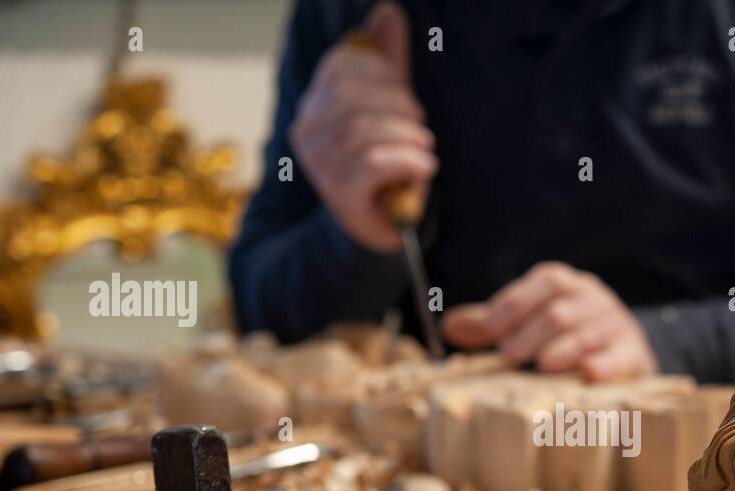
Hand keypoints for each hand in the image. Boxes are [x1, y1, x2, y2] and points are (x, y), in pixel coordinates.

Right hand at [289, 2, 435, 251]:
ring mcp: (320, 164)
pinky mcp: (340, 193)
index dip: (382, 73)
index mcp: (315, 104)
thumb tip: (388, 11)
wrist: (381, 226)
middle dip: (398, 105)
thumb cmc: (386, 164)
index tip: (406, 96)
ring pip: (365, 131)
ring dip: (408, 136)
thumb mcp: (388, 109)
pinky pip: (373, 163)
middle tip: (420, 125)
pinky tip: (424, 167)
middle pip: (353, 97)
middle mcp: (308, 131)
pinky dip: (407, 161)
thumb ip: (388, 63)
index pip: (342, 67)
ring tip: (425, 147)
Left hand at [442, 262, 659, 381]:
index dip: (517, 303)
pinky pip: (621, 356)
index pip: (545, 282)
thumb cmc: (564, 335)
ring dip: (564, 348)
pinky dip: (604, 364)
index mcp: (566, 285)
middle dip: (533, 332)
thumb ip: (492, 324)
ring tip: (543, 365)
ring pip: (588, 332)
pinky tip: (589, 374)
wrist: (624, 351)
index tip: (493, 329)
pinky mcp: (634, 354)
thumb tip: (449, 326)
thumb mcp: (528, 322)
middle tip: (509, 356)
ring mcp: (616, 325)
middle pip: (562, 310)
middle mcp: (593, 298)